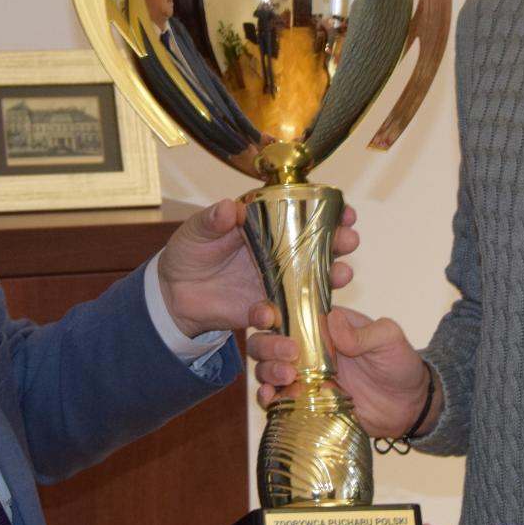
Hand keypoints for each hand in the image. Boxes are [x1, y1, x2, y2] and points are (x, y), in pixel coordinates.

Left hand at [157, 199, 357, 336]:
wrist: (174, 293)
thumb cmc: (189, 252)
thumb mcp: (196, 230)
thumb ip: (212, 220)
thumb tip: (230, 208)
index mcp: (266, 226)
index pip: (304, 214)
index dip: (329, 212)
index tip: (346, 212)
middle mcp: (279, 253)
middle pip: (320, 247)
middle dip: (341, 243)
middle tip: (349, 241)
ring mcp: (276, 282)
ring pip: (313, 280)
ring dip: (331, 278)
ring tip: (340, 276)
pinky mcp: (265, 309)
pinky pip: (281, 315)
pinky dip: (279, 316)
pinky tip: (268, 313)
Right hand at [247, 306, 433, 438]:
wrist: (408, 406)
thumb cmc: (398, 363)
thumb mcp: (388, 339)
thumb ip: (362, 333)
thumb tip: (333, 320)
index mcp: (322, 326)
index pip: (287, 312)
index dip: (269, 311)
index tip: (271, 317)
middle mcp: (306, 349)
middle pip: (266, 340)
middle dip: (268, 344)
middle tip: (289, 354)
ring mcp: (303, 377)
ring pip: (266, 368)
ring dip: (267, 370)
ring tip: (287, 376)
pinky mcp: (304, 403)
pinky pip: (276, 400)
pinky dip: (268, 398)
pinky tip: (272, 398)